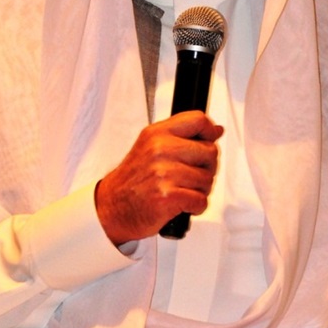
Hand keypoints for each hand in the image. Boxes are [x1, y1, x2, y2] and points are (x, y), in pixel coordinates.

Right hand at [95, 111, 222, 244]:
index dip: (209, 131)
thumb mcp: (150, 146)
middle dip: (207, 167)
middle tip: (192, 175)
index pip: (197, 120)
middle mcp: (160, 150)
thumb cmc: (133, 179)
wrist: (111, 207)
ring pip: (207, 178)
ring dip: (201, 189)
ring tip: (183, 190)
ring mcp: (163, 173)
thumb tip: (215, 131)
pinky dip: (196, 206)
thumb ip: (182, 136)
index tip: (210, 140)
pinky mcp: (167, 196)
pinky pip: (201, 200)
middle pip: (209, 151)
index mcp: (157, 134)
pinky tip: (182, 204)